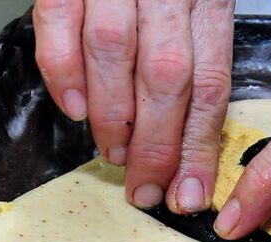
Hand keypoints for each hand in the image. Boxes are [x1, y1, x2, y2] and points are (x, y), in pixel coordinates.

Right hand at [34, 0, 235, 213]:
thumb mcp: (199, 4)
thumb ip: (195, 59)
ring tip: (115, 155)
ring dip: (113, 118)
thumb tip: (188, 145)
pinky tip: (74, 109)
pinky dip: (64, 72)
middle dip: (156, 146)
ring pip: (114, 55)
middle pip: (167, 79)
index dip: (199, 147)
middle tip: (145, 189)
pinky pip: (60, 23)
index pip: (211, 84)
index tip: (190, 194)